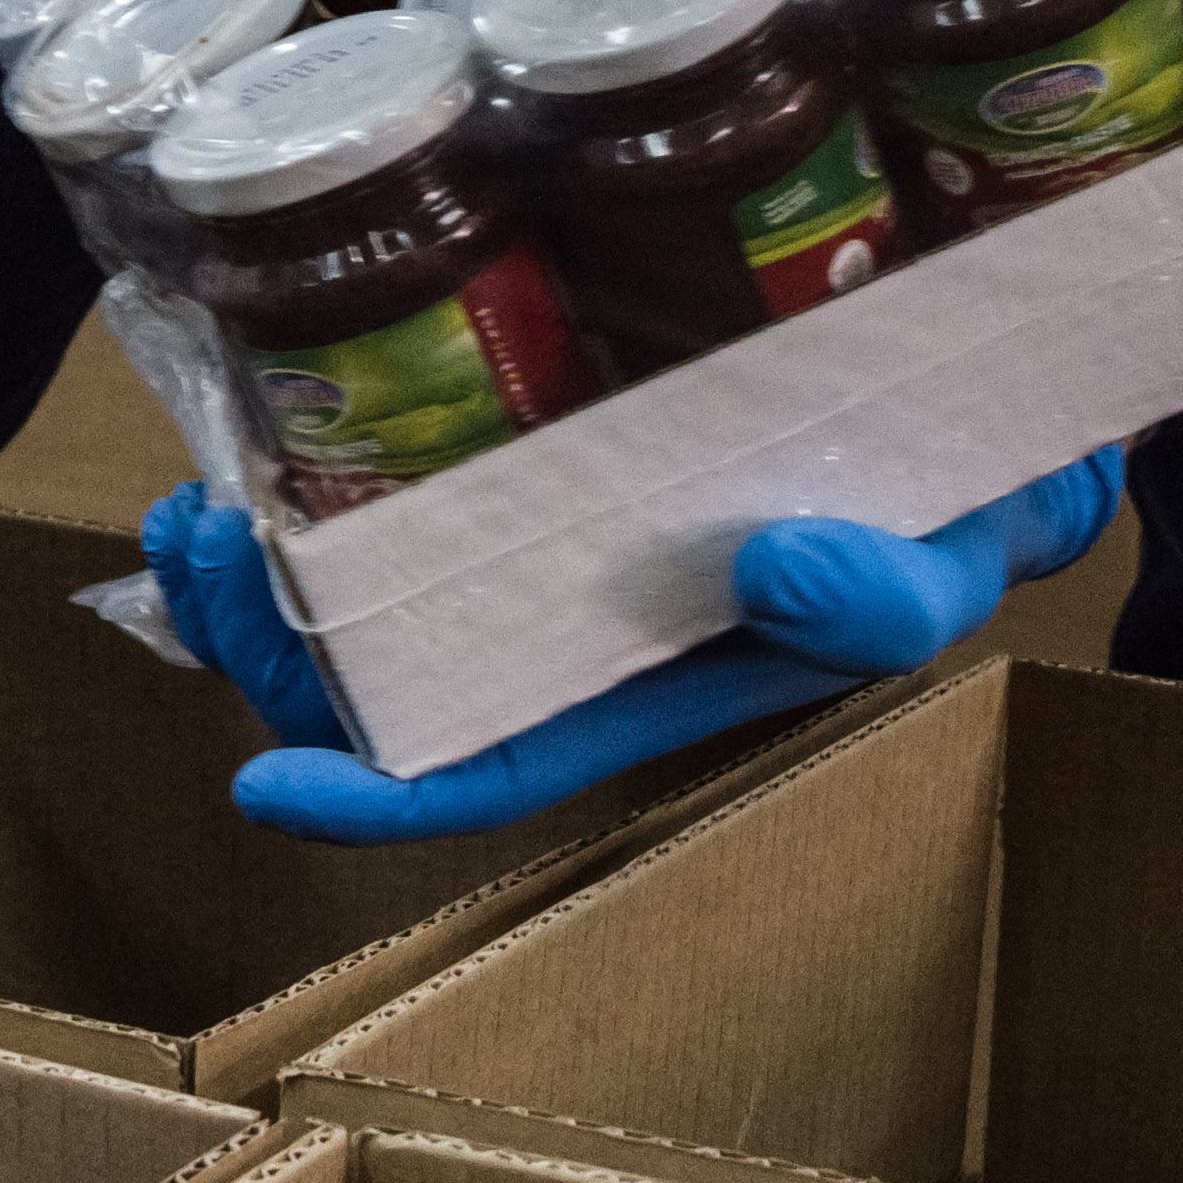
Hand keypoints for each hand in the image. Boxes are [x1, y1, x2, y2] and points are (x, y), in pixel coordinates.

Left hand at [148, 449, 1127, 845]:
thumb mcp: (949, 565)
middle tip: (206, 551)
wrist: (982, 386)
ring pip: (363, 598)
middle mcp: (569, 627)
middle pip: (385, 687)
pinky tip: (261, 421)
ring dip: (262, 568)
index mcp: (644, 684)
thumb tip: (775, 564)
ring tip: (201, 502)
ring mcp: (540, 542)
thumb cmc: (958, 505)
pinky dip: (313, 469)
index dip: (375, 796)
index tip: (263, 788)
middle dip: (275, 647)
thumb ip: (885, 598)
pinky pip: (391, 486)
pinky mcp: (529, 441)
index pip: (492, 766)